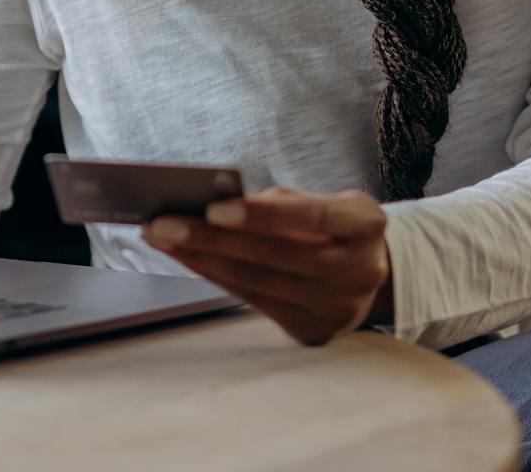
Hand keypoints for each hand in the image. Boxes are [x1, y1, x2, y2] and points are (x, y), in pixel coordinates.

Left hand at [141, 185, 391, 345]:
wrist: (368, 274)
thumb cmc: (333, 226)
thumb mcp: (326, 201)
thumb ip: (282, 203)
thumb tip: (216, 207)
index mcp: (366, 226)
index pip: (311, 217)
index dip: (261, 214)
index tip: (214, 207)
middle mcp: (359, 271)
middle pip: (275, 254)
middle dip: (212, 238)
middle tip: (163, 223)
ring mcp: (336, 307)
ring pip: (258, 281)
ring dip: (203, 260)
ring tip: (163, 239)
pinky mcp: (312, 330)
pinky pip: (254, 301)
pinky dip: (216, 278)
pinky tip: (188, 259)